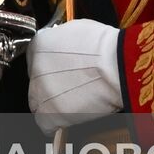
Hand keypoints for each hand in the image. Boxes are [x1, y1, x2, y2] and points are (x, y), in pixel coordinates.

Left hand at [27, 18, 123, 133]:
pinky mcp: (51, 112)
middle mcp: (36, 68)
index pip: (35, 60)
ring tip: (72, 104)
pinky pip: (45, 124)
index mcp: (40, 44)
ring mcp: (42, 91)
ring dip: (51, 105)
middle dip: (50, 86)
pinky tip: (66, 121)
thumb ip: (63, 40)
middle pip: (35, 82)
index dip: (49, 67)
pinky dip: (54, 125)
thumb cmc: (106, 46)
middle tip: (69, 88)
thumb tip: (66, 46)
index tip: (59, 72)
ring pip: (38, 104)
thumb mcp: (78, 29)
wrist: (117, 65)